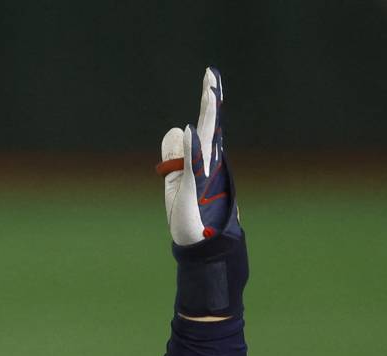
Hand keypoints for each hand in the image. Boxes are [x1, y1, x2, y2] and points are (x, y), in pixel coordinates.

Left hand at [159, 67, 238, 247]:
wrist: (198, 249)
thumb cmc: (189, 218)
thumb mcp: (175, 181)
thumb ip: (175, 156)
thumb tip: (177, 129)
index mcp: (204, 161)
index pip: (206, 126)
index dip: (208, 103)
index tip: (211, 76)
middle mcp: (208, 166)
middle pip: (209, 128)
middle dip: (210, 102)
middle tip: (211, 76)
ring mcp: (202, 177)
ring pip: (205, 142)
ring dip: (206, 117)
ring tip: (209, 92)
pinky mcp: (193, 191)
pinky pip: (193, 166)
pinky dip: (192, 149)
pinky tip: (190, 130)